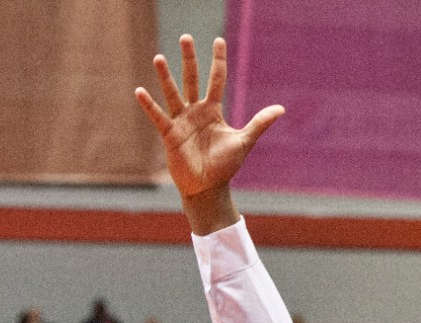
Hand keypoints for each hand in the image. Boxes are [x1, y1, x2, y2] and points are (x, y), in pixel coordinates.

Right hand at [134, 35, 284, 202]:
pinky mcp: (169, 134)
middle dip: (189, 59)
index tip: (218, 41)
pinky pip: (158, 117)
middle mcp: (195, 111)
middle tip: (186, 37)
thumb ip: (259, 123)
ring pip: (173, 93)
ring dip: (166, 76)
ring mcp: (181, 121)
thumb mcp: (244, 141)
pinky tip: (140, 91)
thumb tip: (281, 108)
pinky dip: (149, 105)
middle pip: (191, 79)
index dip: (218, 61)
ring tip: (160, 57)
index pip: (216, 79)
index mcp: (213, 110)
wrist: (208, 187)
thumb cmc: (225, 166)